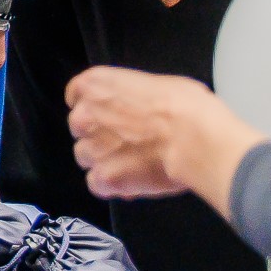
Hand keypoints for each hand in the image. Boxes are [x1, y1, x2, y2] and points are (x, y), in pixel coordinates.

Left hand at [66, 66, 262, 210]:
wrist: (194, 137)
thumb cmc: (185, 107)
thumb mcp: (158, 85)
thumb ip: (134, 97)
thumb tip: (142, 110)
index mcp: (95, 85)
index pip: (76, 95)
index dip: (93, 108)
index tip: (105, 115)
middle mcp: (85, 115)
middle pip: (80, 129)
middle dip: (99, 135)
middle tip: (127, 142)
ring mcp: (91, 147)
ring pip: (85, 156)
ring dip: (103, 160)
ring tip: (132, 164)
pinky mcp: (103, 177)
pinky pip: (96, 184)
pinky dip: (111, 186)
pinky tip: (130, 183)